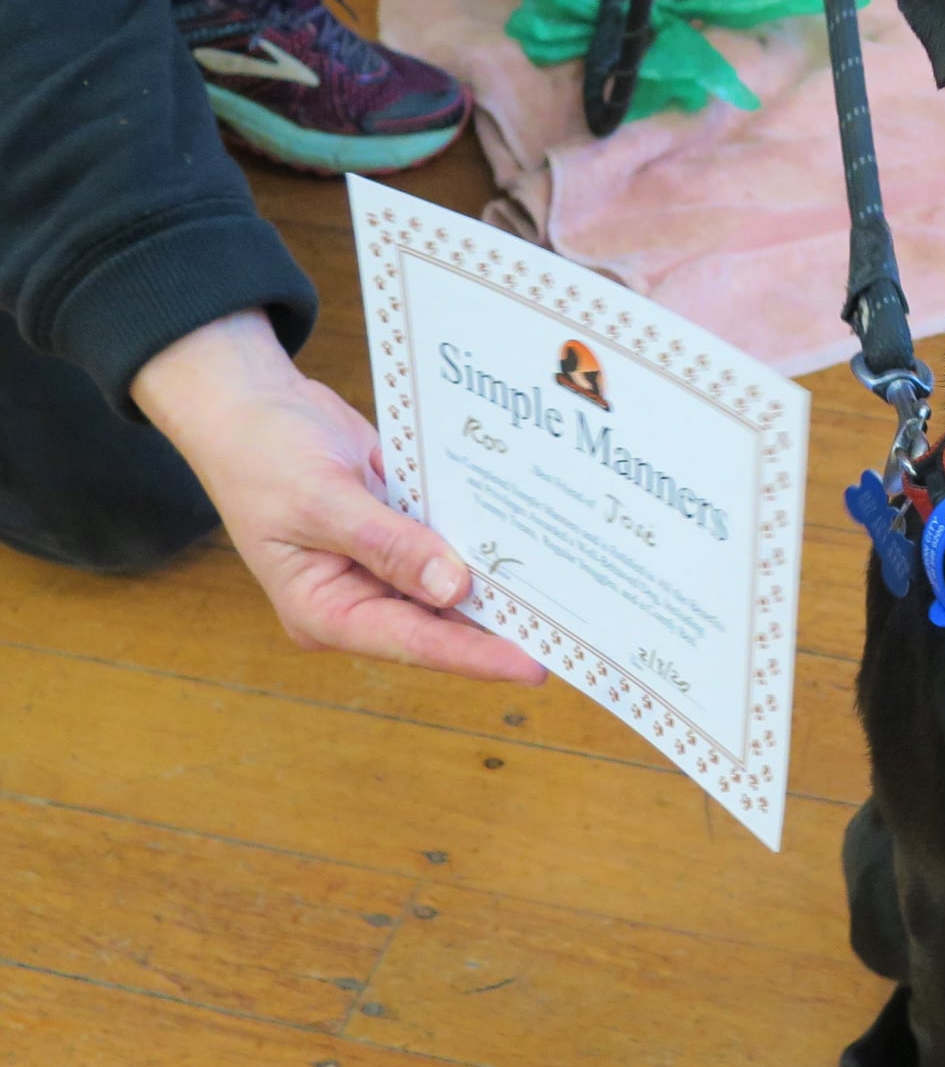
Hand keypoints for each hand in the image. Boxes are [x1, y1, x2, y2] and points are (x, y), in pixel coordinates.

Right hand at [133, 310, 544, 684]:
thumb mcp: (321, 499)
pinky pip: (450, 545)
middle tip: (571, 632)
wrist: (251, 401)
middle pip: (441, 623)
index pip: (412, 642)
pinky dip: (483, 543)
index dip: (475, 656)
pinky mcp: (401, 533)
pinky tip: (533, 544)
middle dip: (500, 626)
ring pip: (452, 587)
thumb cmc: (260, 453)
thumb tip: (453, 587)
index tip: (532, 665)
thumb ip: (389, 544)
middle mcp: (357, 598)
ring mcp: (381, 567)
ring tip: (568, 597)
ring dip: (500, 585)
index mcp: (325, 610)